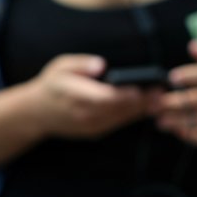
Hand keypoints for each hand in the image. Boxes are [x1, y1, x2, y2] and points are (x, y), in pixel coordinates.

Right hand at [29, 54, 151, 138]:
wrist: (36, 113)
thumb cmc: (52, 85)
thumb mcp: (60, 66)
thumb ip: (80, 64)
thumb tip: (101, 65)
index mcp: (73, 96)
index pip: (103, 98)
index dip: (124, 95)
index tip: (141, 87)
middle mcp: (82, 114)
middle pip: (117, 109)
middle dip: (140, 101)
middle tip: (159, 90)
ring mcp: (89, 126)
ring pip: (120, 118)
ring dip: (140, 109)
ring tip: (159, 96)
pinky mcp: (95, 132)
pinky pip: (118, 123)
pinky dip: (133, 115)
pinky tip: (147, 104)